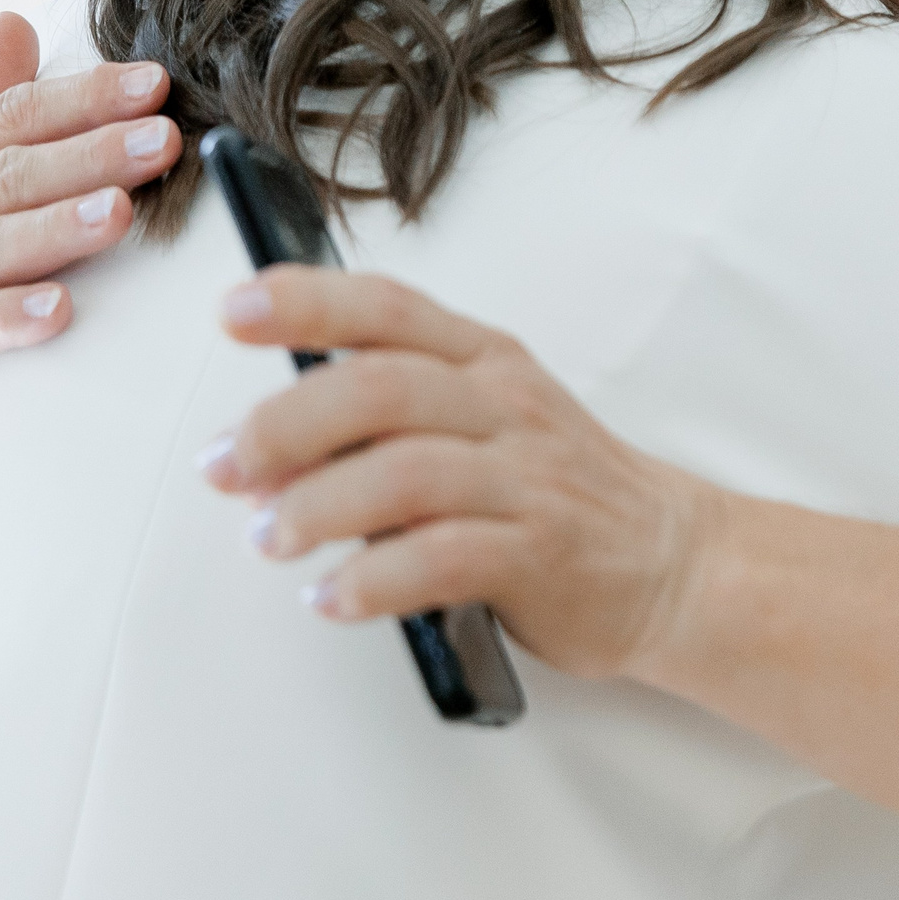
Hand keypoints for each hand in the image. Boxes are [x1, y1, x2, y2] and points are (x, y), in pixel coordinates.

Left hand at [205, 268, 722, 678]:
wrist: (672, 561)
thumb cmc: (557, 489)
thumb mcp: (487, 418)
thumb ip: (390, 417)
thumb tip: (267, 445)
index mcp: (486, 361)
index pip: (390, 308)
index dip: (308, 302)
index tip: (233, 313)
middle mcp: (505, 408)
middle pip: (382, 389)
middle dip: (286, 425)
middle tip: (226, 468)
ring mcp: (527, 480)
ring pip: (406, 473)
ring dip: (317, 507)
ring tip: (270, 539)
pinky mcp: (539, 554)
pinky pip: (443, 560)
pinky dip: (372, 581)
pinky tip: (333, 597)